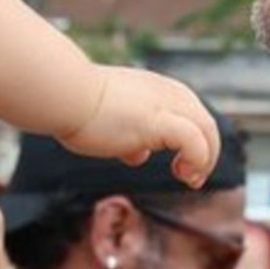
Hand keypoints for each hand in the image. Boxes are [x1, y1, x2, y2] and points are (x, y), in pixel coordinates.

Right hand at [59, 65, 220, 186]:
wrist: (62, 94)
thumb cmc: (77, 107)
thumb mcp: (111, 121)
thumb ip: (129, 135)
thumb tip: (138, 155)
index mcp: (157, 89)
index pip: (192, 113)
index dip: (194, 142)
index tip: (181, 166)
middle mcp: (166, 92)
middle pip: (206, 122)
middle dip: (207, 153)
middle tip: (192, 178)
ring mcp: (163, 105)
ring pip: (207, 128)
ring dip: (206, 158)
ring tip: (190, 179)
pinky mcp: (156, 121)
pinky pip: (193, 139)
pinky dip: (197, 158)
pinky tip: (182, 174)